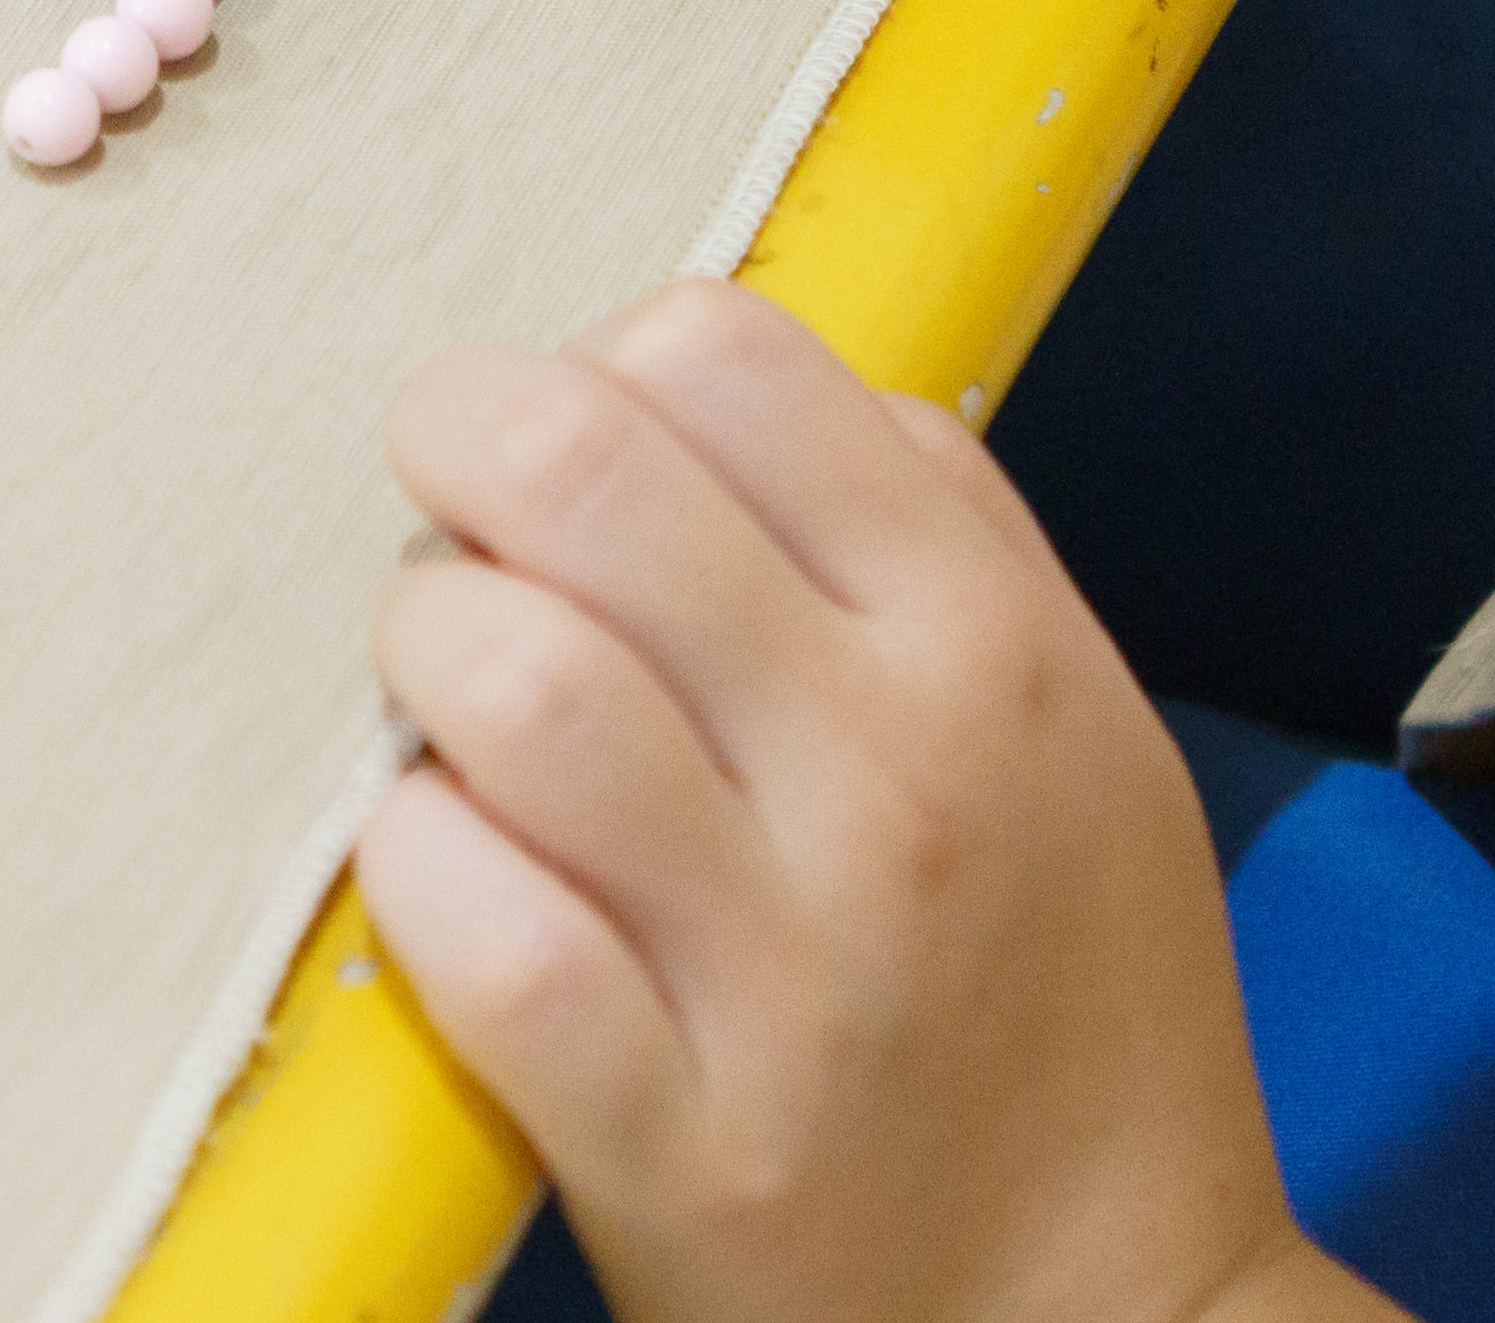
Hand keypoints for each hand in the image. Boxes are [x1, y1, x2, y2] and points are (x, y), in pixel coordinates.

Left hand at [359, 284, 1386, 1322]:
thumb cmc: (1061, 1003)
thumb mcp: (1075, 724)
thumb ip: (928, 526)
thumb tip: (705, 368)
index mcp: (993, 647)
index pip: (720, 353)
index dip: (600, 370)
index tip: (581, 452)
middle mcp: (901, 780)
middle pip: (575, 471)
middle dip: (459, 456)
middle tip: (460, 532)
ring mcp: (789, 969)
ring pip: (507, 677)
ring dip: (426, 657)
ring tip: (453, 709)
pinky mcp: (680, 1143)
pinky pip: (474, 923)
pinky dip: (419, 863)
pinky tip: (453, 867)